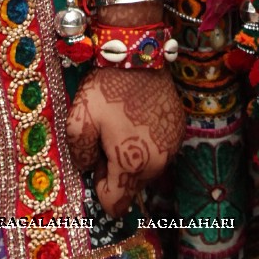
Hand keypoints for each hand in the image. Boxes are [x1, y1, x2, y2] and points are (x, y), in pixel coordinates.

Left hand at [65, 68, 185, 216]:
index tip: (97, 158)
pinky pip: (159, 150)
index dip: (101, 186)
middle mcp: (158, 162)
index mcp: (133, 164)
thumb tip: (88, 168)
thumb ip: (79, 154)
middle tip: (107, 136)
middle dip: (117, 170)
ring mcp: (172, 146)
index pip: (116, 204)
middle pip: (132, 187)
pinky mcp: (179, 130)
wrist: (138, 53)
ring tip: (122, 124)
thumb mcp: (79, 119)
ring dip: (133, 156)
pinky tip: (137, 116)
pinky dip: (147, 142)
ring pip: (147, 169)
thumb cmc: (106, 88)